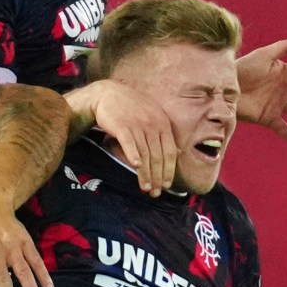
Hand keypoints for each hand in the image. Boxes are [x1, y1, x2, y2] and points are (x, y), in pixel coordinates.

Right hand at [76, 79, 179, 193]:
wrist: (108, 94)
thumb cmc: (131, 108)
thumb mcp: (153, 116)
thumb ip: (164, 134)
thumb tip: (178, 152)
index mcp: (162, 123)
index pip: (170, 151)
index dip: (169, 170)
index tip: (167, 185)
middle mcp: (152, 124)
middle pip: (158, 156)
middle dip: (158, 177)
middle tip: (156, 193)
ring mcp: (137, 125)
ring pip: (144, 154)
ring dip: (146, 174)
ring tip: (146, 188)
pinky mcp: (121, 126)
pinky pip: (129, 143)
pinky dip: (133, 155)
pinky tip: (135, 167)